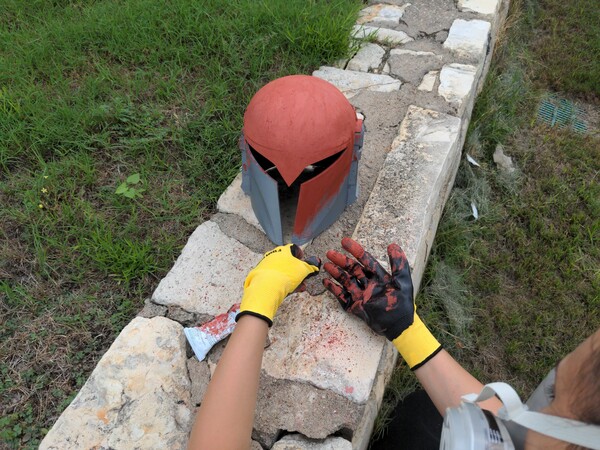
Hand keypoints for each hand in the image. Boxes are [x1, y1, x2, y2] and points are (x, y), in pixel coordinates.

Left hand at [236, 244, 320, 325]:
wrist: (267, 286)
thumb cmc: (286, 274)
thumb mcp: (303, 270)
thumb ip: (310, 267)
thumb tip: (314, 265)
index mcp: (283, 250)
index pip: (293, 248)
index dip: (300, 254)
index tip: (303, 261)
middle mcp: (273, 255)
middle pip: (287, 261)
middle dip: (296, 270)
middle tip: (302, 277)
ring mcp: (266, 265)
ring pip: (281, 271)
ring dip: (291, 278)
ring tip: (297, 287)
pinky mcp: (261, 275)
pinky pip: (274, 277)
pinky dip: (281, 282)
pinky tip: (288, 290)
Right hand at [323, 238, 440, 369]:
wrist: (399, 325)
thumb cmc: (403, 303)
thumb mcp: (403, 281)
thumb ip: (398, 264)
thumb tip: (392, 245)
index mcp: (378, 276)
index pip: (365, 259)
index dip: (355, 250)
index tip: (344, 241)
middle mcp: (367, 283)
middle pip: (352, 269)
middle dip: (341, 260)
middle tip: (330, 253)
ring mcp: (360, 294)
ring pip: (345, 280)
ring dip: (336, 273)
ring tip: (326, 265)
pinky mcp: (355, 305)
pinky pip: (342, 296)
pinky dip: (334, 289)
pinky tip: (326, 282)